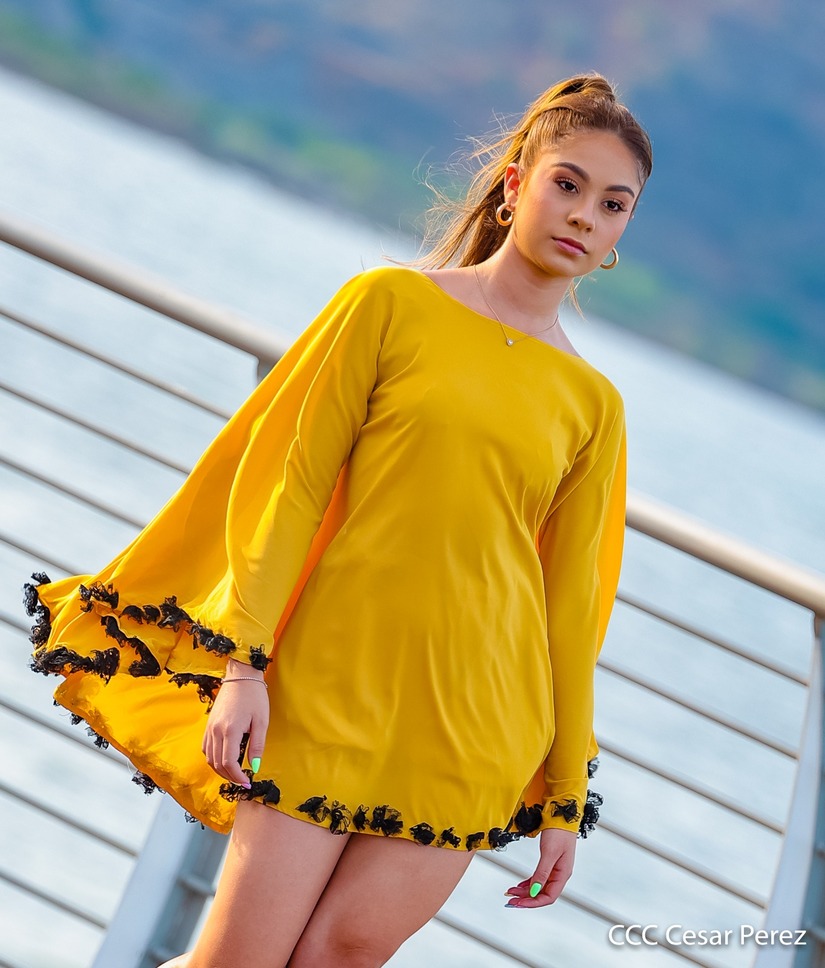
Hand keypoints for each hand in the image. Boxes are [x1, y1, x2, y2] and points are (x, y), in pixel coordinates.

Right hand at [202, 659, 268, 786]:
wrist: (241, 676)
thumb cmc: (254, 696)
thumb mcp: (261, 721)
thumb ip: (257, 745)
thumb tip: (255, 766)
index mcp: (230, 731)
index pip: (229, 763)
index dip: (237, 777)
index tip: (247, 782)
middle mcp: (216, 731)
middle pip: (217, 764)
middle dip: (230, 777)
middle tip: (242, 781)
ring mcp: (209, 728)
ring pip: (209, 758)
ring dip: (220, 770)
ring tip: (234, 773)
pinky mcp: (208, 724)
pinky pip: (206, 748)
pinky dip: (213, 758)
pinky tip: (224, 759)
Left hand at [504, 828, 576, 907]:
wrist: (561, 813)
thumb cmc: (559, 831)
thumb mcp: (549, 852)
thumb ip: (542, 873)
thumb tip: (534, 891)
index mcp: (563, 874)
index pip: (548, 897)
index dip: (533, 902)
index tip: (519, 903)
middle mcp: (560, 874)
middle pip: (542, 893)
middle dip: (526, 899)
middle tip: (511, 900)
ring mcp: (555, 868)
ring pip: (539, 886)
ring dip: (526, 891)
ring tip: (512, 893)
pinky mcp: (550, 861)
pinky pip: (539, 877)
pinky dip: (529, 883)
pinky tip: (520, 886)